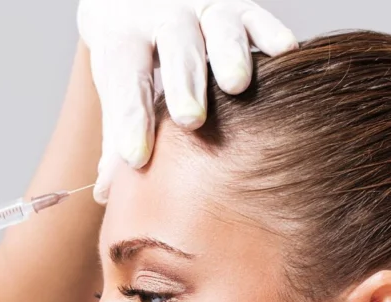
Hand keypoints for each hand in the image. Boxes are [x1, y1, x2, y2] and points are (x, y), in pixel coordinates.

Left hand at [77, 0, 296, 200]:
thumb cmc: (131, 56)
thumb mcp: (117, 87)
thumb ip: (117, 136)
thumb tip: (105, 193)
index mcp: (123, 40)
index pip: (125, 79)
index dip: (131, 119)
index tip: (136, 159)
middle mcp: (162, 18)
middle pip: (174, 45)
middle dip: (183, 82)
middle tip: (190, 120)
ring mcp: (202, 9)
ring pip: (218, 24)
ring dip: (229, 53)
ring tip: (237, 85)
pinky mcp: (237, 7)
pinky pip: (255, 16)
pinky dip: (270, 32)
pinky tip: (284, 52)